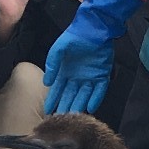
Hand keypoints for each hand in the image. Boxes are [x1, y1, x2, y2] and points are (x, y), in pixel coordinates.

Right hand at [43, 0, 143, 115]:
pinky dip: (95, 98)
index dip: (52, 101)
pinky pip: (99, 90)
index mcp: (65, 72)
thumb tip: (46, 83)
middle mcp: (77, 78)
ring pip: (83, 96)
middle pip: (70, 96)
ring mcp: (90, 78)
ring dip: (79, 106)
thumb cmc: (75, 35)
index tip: (48, 113)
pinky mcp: (102, 75)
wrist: (94, 27)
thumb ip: (52, 64)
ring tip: (74, 118)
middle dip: (65, 108)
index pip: (57, 91)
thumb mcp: (59, 48)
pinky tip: (90, 108)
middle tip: (61, 121)